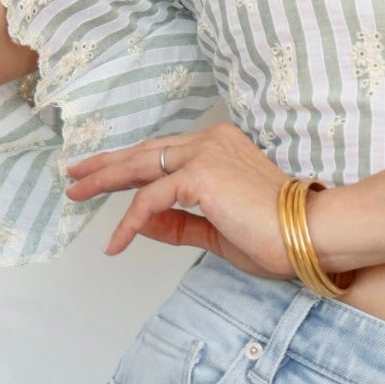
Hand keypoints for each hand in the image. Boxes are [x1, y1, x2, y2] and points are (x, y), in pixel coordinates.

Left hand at [63, 119, 298, 278]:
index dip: (129, 164)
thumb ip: (181, 224)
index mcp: (219, 147)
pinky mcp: (199, 175)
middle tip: (74, 174)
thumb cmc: (277, 236)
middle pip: (144, 152)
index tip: (101, 173)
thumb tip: (145, 224)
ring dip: (104, 182)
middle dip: (106, 165)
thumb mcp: (217, 232)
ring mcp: (204, 154)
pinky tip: (116, 242)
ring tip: (76, 195)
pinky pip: (149, 200)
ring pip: (140, 167)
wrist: (310, 234)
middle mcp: (210, 141)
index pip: (163, 153)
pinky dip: (128, 222)